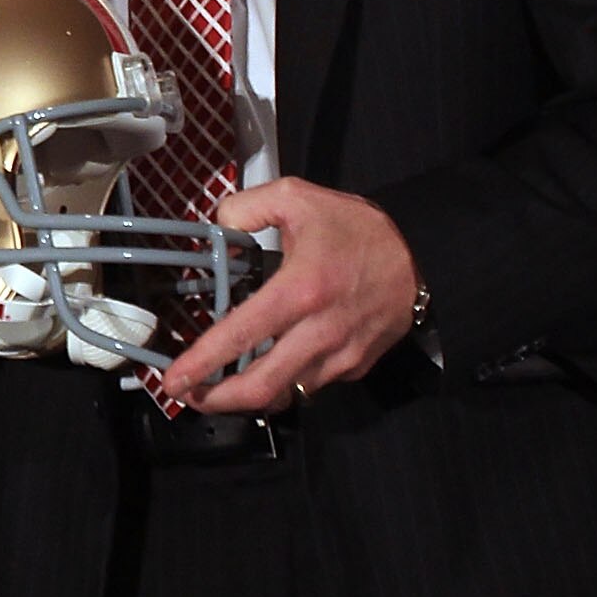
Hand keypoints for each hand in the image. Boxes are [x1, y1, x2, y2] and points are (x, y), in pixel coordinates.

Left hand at [163, 177, 418, 414]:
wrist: (424, 255)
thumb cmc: (357, 228)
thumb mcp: (297, 196)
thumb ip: (246, 206)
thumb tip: (216, 227)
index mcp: (299, 291)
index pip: (240, 337)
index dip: (201, 364)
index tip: (172, 380)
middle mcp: (320, 332)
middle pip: (261, 388)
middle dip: (216, 400)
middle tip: (189, 396)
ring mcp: (341, 355)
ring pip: (286, 395)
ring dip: (247, 398)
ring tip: (220, 387)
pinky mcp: (356, 366)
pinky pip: (311, 385)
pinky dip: (283, 384)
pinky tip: (266, 369)